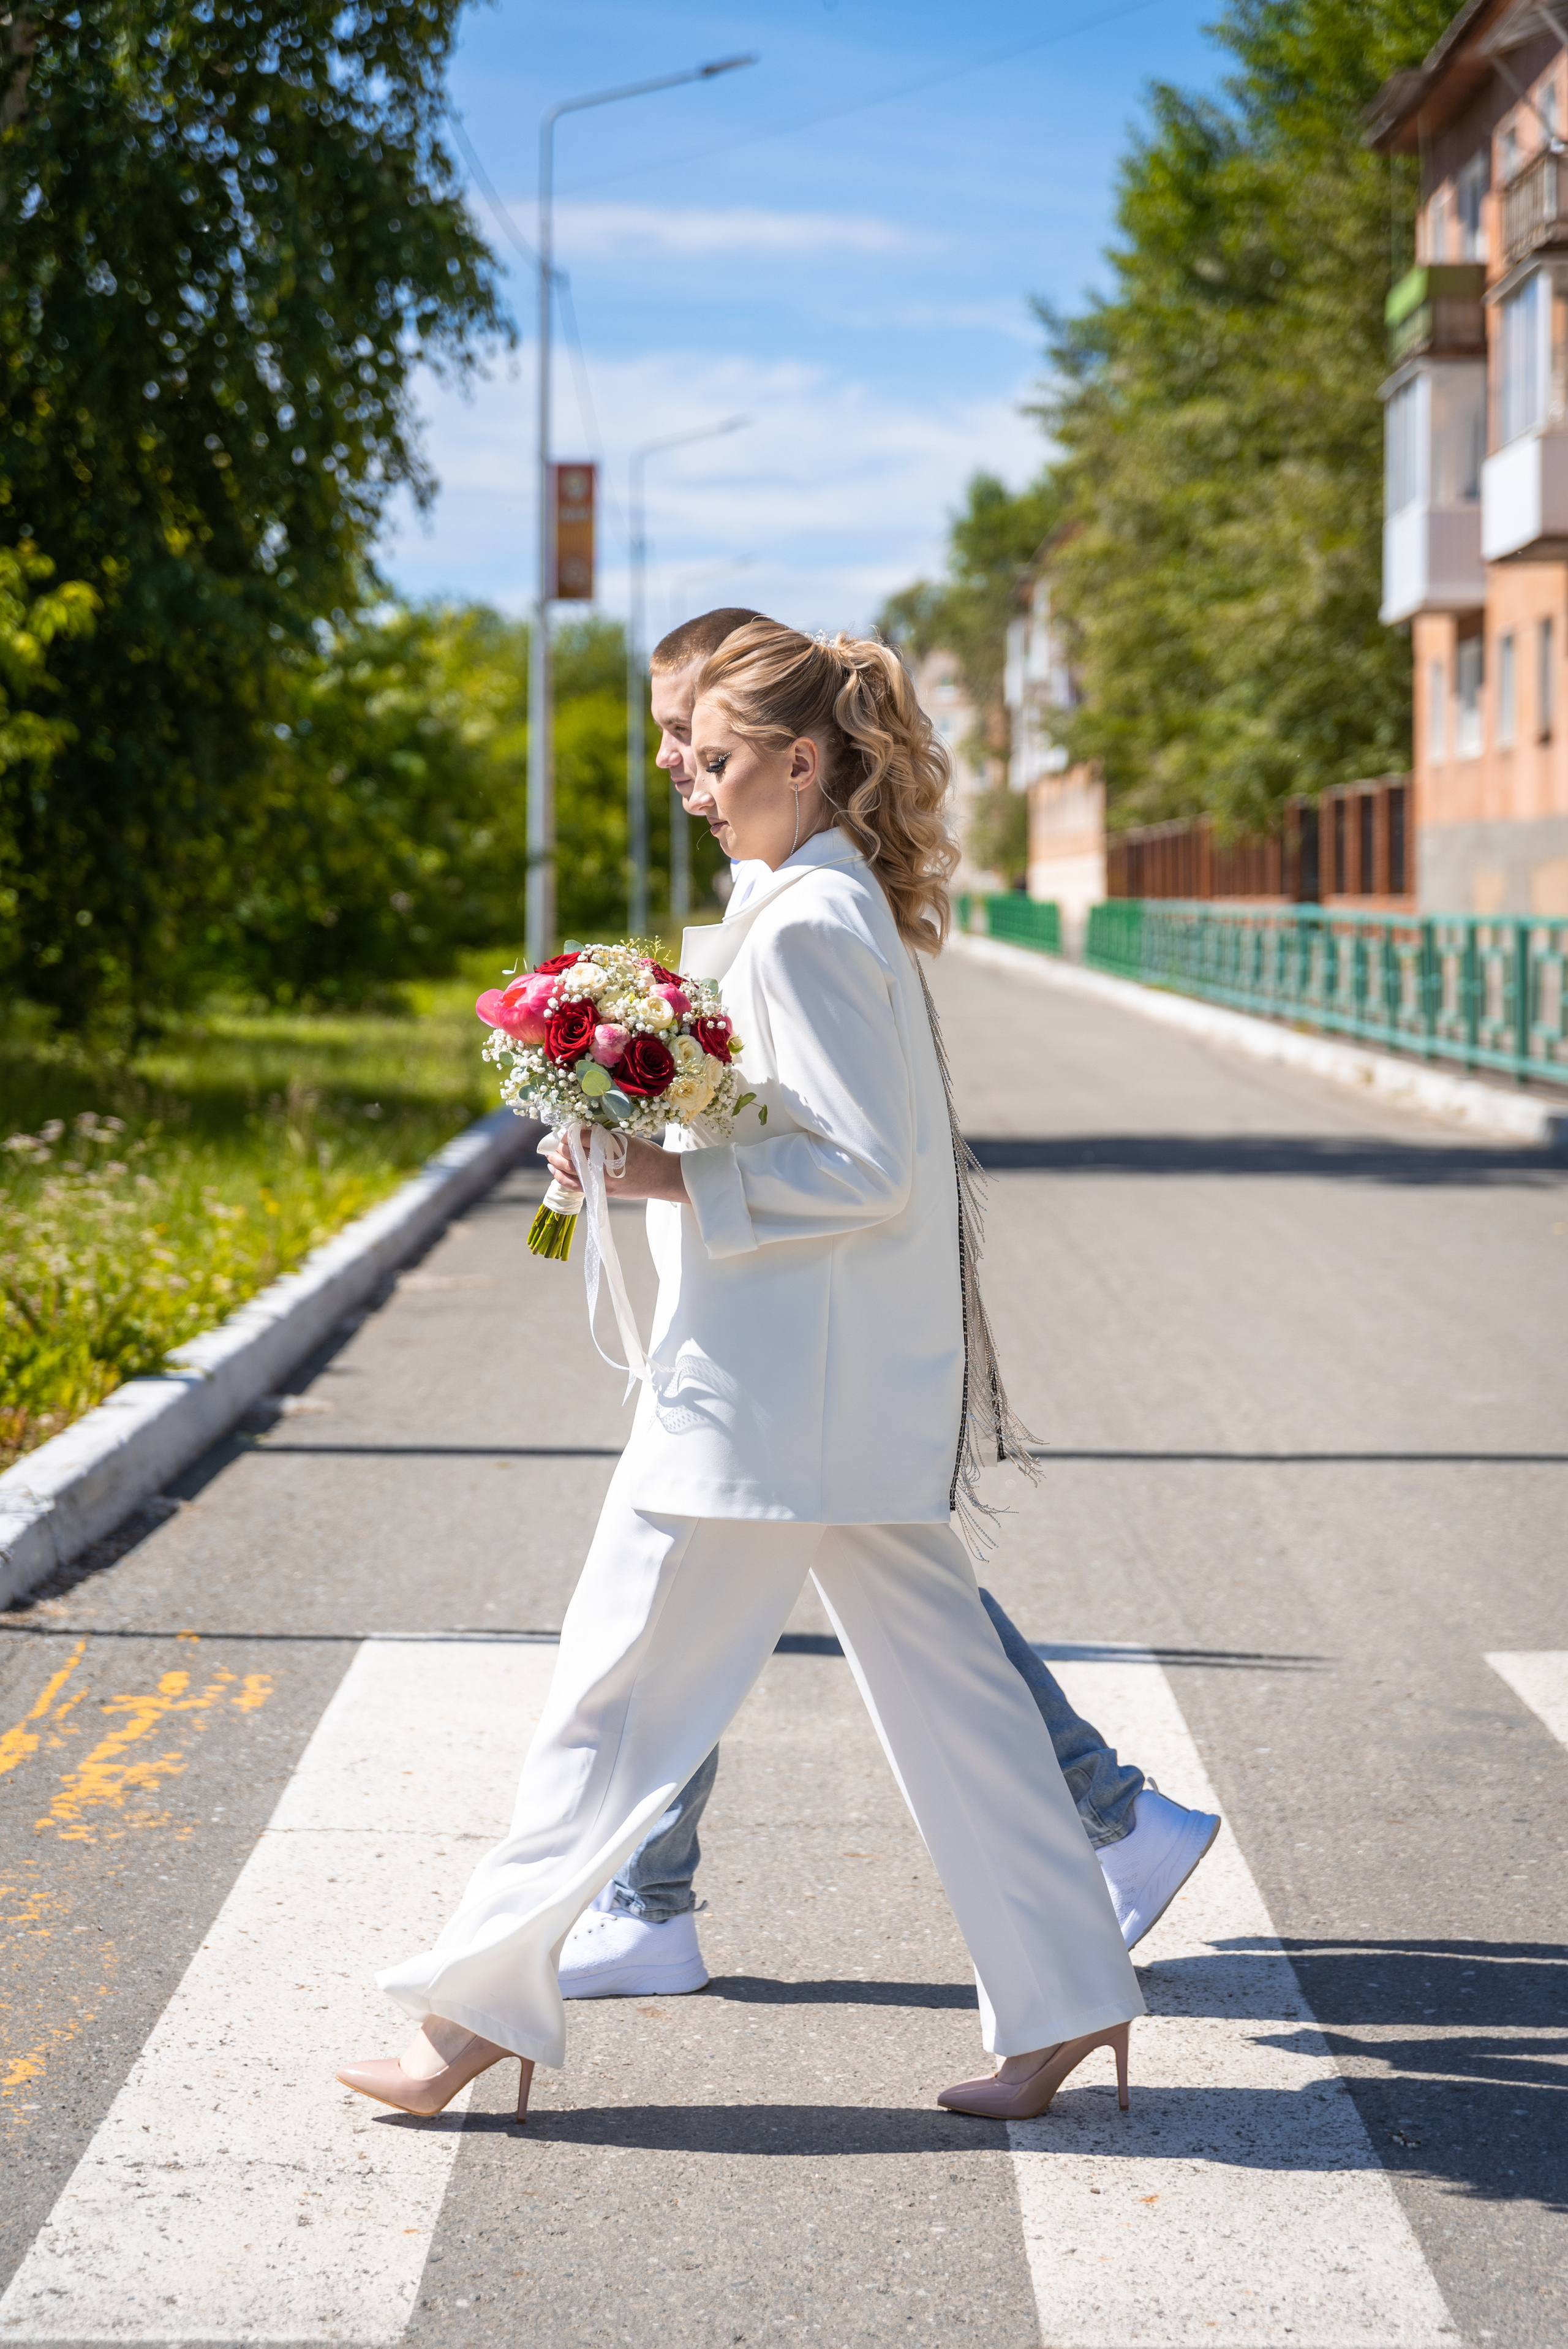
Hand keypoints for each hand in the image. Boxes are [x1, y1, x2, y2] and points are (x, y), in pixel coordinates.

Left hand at [543, 1129, 689, 1204]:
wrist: (663, 1176)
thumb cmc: (647, 1154)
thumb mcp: (626, 1139)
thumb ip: (604, 1137)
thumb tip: (582, 1135)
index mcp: (611, 1145)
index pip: (581, 1137)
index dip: (570, 1134)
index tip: (566, 1132)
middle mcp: (604, 1162)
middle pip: (572, 1153)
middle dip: (560, 1148)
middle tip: (556, 1144)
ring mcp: (602, 1179)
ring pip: (571, 1170)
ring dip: (557, 1162)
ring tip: (550, 1157)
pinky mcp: (603, 1191)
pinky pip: (576, 1185)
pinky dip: (563, 1178)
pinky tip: (555, 1171)